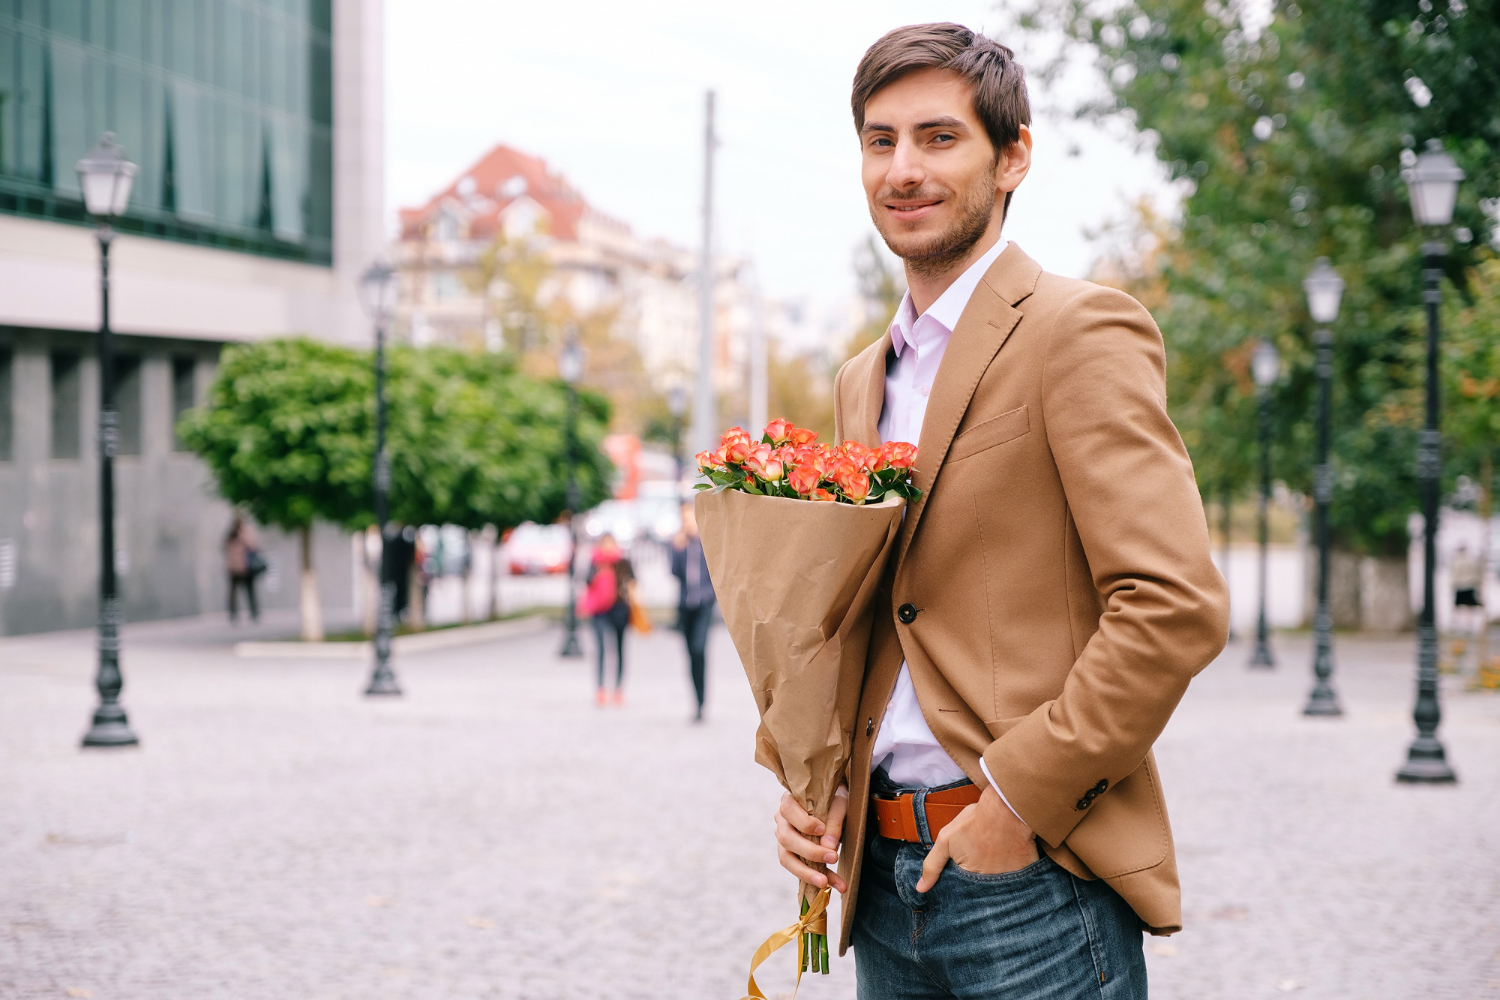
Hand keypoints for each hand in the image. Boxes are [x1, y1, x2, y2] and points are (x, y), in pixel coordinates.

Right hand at [773, 785, 849, 892]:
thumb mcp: (839, 803)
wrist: (835, 806)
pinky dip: (818, 878)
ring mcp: (784, 840)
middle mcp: (782, 822)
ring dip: (807, 872)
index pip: (787, 810)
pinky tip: (835, 885)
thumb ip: (834, 821)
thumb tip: (828, 846)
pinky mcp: (793, 856)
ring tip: (825, 883)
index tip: (821, 829)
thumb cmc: (834, 800)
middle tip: (833, 857)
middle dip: (809, 851)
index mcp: (789, 802)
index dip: (803, 822)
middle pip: (786, 838)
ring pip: (787, 859)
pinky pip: (800, 870)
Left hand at [915, 785, 1037, 891]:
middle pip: (983, 892)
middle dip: (981, 884)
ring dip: (998, 880)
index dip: (963, 883)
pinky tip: (1013, 862)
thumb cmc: (975, 822)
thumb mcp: (946, 839)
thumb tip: (921, 888)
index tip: (967, 870)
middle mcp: (990, 885)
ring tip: (997, 862)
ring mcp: (1010, 880)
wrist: (1006, 808)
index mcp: (970, 879)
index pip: (964, 892)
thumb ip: (932, 865)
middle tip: (983, 863)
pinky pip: (1020, 881)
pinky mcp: (1026, 873)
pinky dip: (1017, 876)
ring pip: (1001, 888)